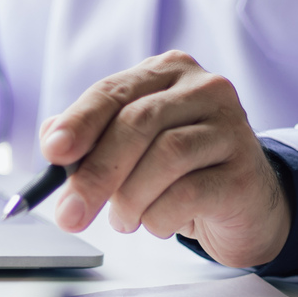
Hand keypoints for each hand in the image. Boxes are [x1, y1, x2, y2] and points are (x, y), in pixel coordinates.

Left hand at [41, 51, 289, 267]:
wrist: (244, 204)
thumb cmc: (178, 171)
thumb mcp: (131, 149)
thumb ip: (91, 140)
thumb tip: (53, 141)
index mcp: (167, 72)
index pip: (112, 91)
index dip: (79, 122)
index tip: (52, 153)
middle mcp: (203, 89)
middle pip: (137, 123)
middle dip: (96, 173)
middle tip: (70, 214)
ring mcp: (230, 127)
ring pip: (165, 156)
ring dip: (130, 199)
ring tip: (124, 219)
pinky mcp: (244, 171)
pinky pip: (189, 194)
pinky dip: (159, 217)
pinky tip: (157, 224)